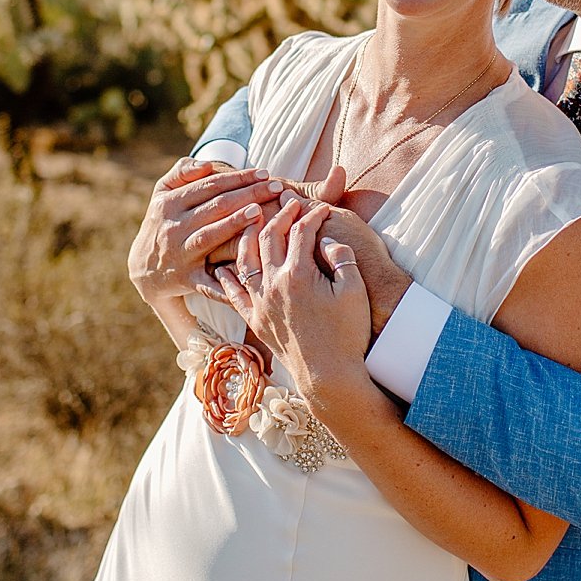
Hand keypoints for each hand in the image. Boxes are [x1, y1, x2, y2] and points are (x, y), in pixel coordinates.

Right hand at [127, 158, 287, 308]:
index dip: (239, 177)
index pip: (210, 185)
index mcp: (169, 203)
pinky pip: (208, 280)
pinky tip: (250, 271)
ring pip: (210, 235)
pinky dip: (227, 280)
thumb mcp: (162, 194)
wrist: (144, 269)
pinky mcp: (186, 278)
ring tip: (260, 211)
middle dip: (248, 194)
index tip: (265, 173)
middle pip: (216, 206)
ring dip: (235, 223)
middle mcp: (173, 227)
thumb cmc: (164, 223)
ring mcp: (180, 253)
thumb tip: (207, 164)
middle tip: (277, 187)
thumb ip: (182, 172)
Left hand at [207, 170, 409, 339]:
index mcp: (298, 274)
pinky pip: (234, 293)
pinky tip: (225, 267)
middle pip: (269, 237)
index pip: (301, 231)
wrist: (329, 375)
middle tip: (289, 205)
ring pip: (245, 259)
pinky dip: (227, 277)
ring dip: (249, 236)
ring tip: (255, 222)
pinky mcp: (255, 320)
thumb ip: (342, 257)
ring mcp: (260, 303)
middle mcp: (273, 284)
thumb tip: (326, 239)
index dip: (312, 214)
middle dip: (280, 215)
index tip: (321, 208)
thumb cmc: (347, 333)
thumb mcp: (355, 291)